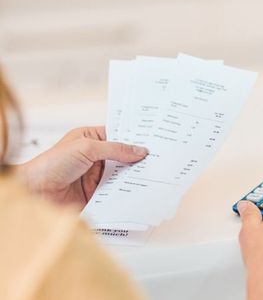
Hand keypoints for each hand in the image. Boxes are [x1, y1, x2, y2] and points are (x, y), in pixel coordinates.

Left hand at [16, 126, 147, 206]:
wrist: (35, 191)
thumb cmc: (51, 164)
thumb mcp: (86, 148)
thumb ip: (115, 149)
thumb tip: (140, 150)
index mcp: (90, 139)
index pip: (118, 136)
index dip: (134, 138)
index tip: (154, 140)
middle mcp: (95, 157)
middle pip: (123, 156)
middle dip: (138, 158)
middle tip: (159, 158)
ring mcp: (96, 176)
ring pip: (121, 175)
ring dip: (134, 176)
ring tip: (154, 174)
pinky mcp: (96, 193)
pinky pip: (116, 191)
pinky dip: (127, 192)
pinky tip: (139, 190)